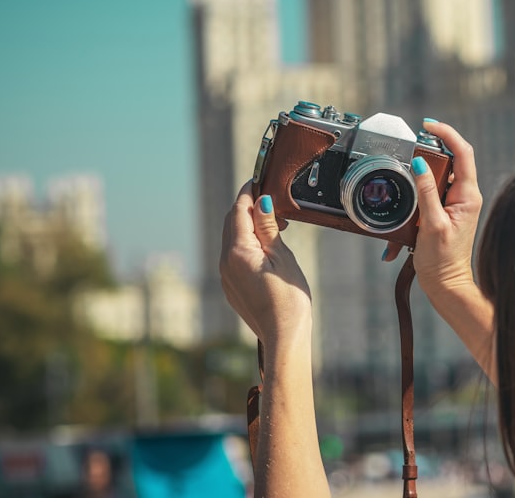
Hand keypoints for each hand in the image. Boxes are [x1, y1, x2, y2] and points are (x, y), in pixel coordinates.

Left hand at [220, 183, 312, 348]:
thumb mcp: (282, 257)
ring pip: (232, 239)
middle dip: (248, 207)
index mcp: (238, 251)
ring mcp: (226, 276)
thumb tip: (261, 203)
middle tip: (270, 200)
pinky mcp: (232, 286)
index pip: (238, 211)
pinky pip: (234, 256)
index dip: (248, 193)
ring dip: (248, 226)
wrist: (283, 336)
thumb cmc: (288, 298)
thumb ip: (267, 229)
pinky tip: (265, 247)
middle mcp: (226, 262)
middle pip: (231, 223)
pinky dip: (246, 243)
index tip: (258, 179)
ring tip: (274, 224)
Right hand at [384, 120, 482, 294]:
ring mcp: (455, 204)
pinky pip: (429, 195)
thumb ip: (425, 192)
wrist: (446, 287)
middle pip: (449, 160)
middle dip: (427, 154)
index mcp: (468, 195)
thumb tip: (418, 164)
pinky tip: (406, 211)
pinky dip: (414, 198)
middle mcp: (465, 196)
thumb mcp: (431, 224)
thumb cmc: (443, 261)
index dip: (447, 133)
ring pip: (436, 177)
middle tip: (409, 152)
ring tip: (405, 185)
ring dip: (418, 180)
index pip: (462, 152)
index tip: (428, 124)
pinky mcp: (444, 212)